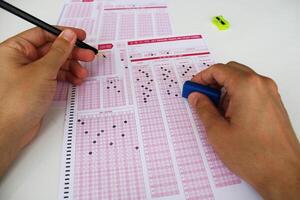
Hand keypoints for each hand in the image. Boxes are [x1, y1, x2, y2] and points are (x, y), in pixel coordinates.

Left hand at [0, 27, 94, 176]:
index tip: (80, 36)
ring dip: (71, 67)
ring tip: (82, 72)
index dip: (63, 34)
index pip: (42, 34)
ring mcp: (30, 74)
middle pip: (51, 50)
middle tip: (87, 55)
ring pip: (56, 64)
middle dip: (71, 53)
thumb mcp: (43, 70)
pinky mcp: (37, 86)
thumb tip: (69, 36)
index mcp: (15, 50)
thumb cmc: (16, 101)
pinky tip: (76, 80)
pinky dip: (67, 77)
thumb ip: (58, 51)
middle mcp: (21, 60)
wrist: (12, 129)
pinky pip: (55, 76)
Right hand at [188, 62, 299, 198]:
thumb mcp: (217, 131)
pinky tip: (230, 115)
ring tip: (215, 111)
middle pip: (231, 71)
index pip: (218, 70)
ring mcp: (270, 93)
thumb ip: (203, 109)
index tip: (193, 89)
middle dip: (213, 82)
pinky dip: (237, 95)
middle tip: (201, 98)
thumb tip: (196, 97)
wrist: (283, 173)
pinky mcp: (274, 103)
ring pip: (241, 80)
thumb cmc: (253, 154)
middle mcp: (261, 85)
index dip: (201, 78)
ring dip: (225, 89)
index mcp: (246, 86)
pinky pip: (251, 90)